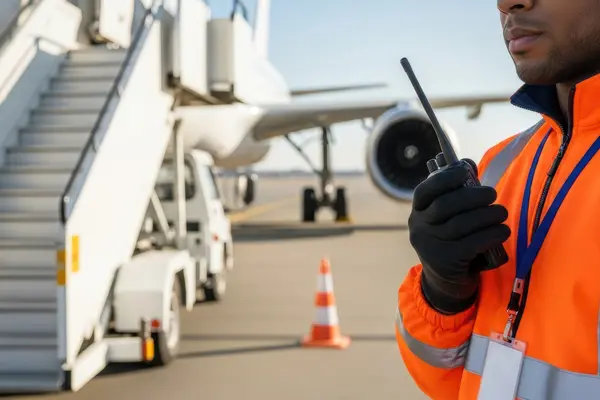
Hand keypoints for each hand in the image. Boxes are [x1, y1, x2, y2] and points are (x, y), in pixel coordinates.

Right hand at [408, 159, 510, 313]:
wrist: (445, 283)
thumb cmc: (452, 241)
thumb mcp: (448, 218)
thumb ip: (456, 192)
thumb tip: (468, 163)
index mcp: (418, 212)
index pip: (426, 190)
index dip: (445, 177)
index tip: (466, 170)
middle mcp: (419, 228)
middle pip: (446, 205)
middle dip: (473, 196)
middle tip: (493, 194)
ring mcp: (430, 246)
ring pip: (461, 224)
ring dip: (487, 215)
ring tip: (502, 213)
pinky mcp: (446, 261)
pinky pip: (472, 243)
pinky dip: (491, 234)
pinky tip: (502, 231)